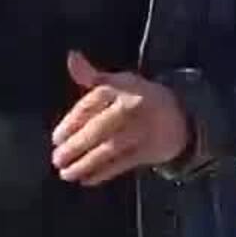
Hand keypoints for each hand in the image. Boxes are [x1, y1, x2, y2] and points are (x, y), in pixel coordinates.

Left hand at [49, 51, 192, 186]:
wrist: (179, 116)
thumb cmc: (138, 98)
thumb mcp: (119, 82)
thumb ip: (92, 75)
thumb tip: (72, 57)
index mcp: (122, 88)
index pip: (91, 104)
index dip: (71, 122)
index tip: (56, 138)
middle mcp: (131, 108)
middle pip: (99, 129)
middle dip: (75, 146)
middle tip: (57, 158)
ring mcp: (141, 130)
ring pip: (109, 149)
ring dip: (85, 163)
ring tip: (66, 173)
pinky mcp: (148, 151)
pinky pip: (122, 164)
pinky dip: (103, 173)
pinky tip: (86, 179)